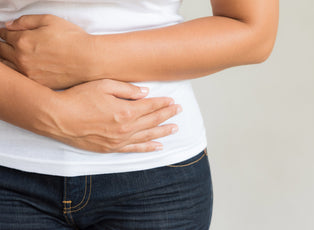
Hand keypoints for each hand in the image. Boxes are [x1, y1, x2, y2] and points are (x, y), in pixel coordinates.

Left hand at [0, 14, 94, 88]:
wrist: (90, 60)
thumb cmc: (74, 40)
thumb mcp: (50, 20)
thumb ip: (25, 21)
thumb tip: (9, 26)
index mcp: (23, 41)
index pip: (3, 35)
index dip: (4, 32)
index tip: (7, 33)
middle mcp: (22, 59)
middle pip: (1, 52)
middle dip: (3, 46)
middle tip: (9, 44)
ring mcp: (30, 74)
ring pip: (7, 68)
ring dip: (7, 60)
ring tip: (15, 57)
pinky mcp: (39, 84)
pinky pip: (21, 79)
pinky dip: (18, 73)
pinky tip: (26, 68)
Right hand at [48, 79, 180, 152]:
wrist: (58, 117)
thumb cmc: (78, 98)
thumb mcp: (103, 85)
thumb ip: (127, 89)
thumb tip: (145, 92)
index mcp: (125, 111)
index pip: (151, 106)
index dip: (163, 103)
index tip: (173, 101)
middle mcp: (126, 128)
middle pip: (152, 121)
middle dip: (167, 115)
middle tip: (178, 111)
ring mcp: (118, 140)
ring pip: (147, 136)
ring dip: (162, 132)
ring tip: (174, 129)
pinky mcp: (110, 148)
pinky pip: (134, 149)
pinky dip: (147, 148)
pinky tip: (158, 146)